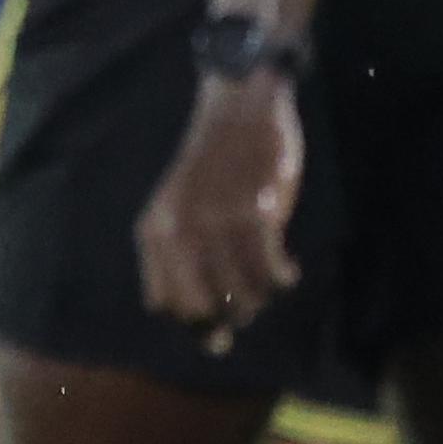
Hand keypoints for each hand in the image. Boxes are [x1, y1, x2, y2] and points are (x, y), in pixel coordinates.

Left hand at [135, 73, 302, 347]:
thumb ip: (188, 264)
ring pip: (243, 295)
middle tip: (250, 303)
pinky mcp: (254, 212)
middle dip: (232, 316)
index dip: (196, 321)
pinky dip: (282, 278)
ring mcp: (215, 223)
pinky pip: (271, 271)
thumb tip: (213, 338)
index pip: (166, 305)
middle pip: (204, 309)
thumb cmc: (214, 167)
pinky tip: (288, 271)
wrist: (238, 105)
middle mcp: (177, 232)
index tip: (219, 321)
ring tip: (270, 281)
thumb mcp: (183, 212)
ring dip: (262, 297)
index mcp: (154, 232)